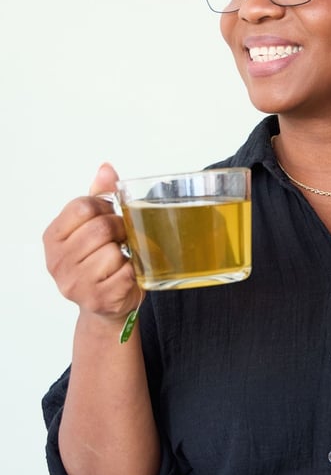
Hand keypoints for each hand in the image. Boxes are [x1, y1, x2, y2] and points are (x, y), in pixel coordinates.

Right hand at [43, 163, 139, 322]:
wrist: (106, 306)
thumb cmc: (100, 261)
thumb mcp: (92, 227)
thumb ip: (98, 197)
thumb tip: (106, 169)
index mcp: (53, 237)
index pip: (82, 206)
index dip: (104, 206)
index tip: (110, 214)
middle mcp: (58, 261)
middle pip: (100, 228)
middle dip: (119, 228)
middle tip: (123, 236)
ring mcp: (76, 283)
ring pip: (113, 252)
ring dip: (126, 252)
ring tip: (121, 258)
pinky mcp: (98, 299)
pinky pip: (126, 273)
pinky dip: (133, 271)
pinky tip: (126, 273)